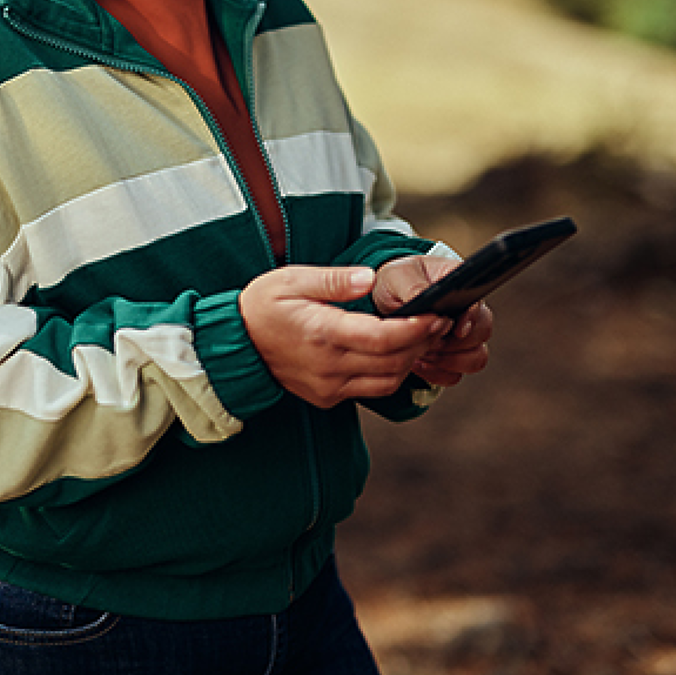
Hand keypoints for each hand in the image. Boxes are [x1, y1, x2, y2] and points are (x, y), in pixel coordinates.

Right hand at [238, 264, 453, 408]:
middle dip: (422, 342)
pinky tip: (396, 352)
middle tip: (441, 321)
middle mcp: (328, 366)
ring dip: (410, 361)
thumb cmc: (262, 304)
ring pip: (388, 382)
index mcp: (321, 333)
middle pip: (393, 362)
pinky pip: (371, 390)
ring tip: (422, 336)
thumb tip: (369, 278)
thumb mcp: (291, 279)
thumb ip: (333, 280)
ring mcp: (328, 386)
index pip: (383, 338)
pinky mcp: (328, 396)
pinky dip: (391, 373)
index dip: (416, 329)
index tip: (437, 314)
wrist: (235, 345)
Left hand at [370, 253, 494, 387]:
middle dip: (454, 343)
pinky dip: (437, 373)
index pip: (477, 304)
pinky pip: (455, 375)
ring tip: (423, 354)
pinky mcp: (450, 357)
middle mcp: (468, 311)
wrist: (381, 301)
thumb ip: (414, 288)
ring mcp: (462, 337)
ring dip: (449, 361)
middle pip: (482, 333)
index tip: (456, 330)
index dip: (469, 319)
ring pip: (475, 358)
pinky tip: (419, 363)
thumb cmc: (394, 282)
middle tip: (429, 343)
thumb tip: (428, 303)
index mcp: (459, 285)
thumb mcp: (398, 277)